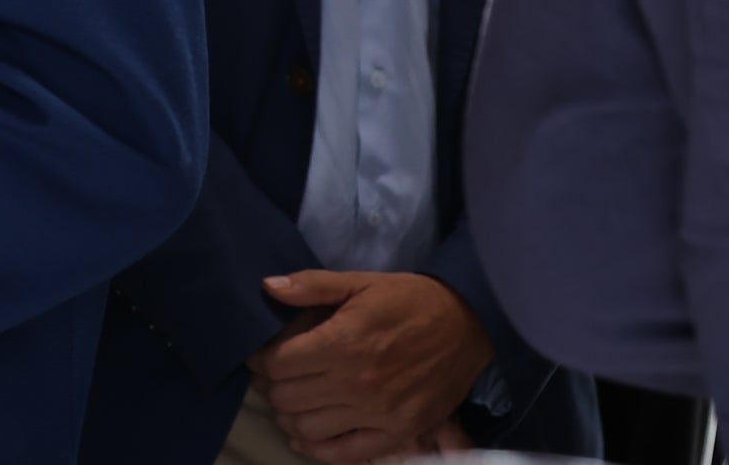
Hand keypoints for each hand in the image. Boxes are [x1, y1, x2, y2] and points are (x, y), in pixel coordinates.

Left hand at [250, 270, 492, 463]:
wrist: (468, 325)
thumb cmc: (408, 300)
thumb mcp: (360, 282)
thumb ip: (312, 286)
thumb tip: (267, 286)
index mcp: (344, 343)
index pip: (278, 364)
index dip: (261, 361)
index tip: (260, 356)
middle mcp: (357, 383)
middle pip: (288, 398)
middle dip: (270, 388)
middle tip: (272, 379)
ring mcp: (378, 412)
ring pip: (308, 429)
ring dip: (289, 417)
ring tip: (289, 403)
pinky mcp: (398, 433)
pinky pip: (346, 453)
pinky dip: (318, 451)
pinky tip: (305, 439)